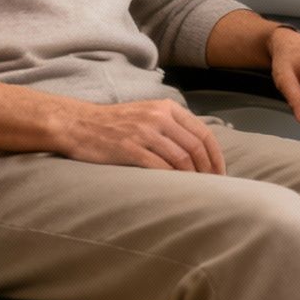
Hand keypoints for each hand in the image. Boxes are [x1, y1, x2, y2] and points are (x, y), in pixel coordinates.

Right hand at [55, 98, 225, 173]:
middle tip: (213, 187)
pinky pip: (159, 167)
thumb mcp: (147, 113)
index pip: (203, 132)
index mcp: (166, 108)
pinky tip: (175, 190)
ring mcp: (143, 132)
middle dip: (208, 170)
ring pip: (181, 158)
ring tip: (196, 191)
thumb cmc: (115, 123)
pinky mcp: (128, 148)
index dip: (216, 156)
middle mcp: (158, 117)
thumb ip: (172, 125)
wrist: (79, 124)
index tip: (220, 173)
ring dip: (192, 177)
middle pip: (196, 147)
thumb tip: (198, 149)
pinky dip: (172, 180)